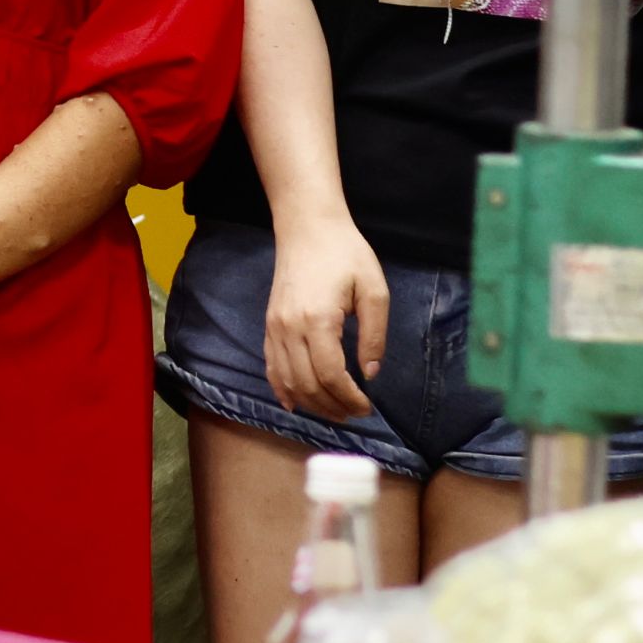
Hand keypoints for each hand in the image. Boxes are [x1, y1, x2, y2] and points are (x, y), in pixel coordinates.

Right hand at [264, 218, 388, 418]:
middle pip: (307, 382)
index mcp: (318, 319)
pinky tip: (294, 403)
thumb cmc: (346, 255)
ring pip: (287, 379)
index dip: (349, 398)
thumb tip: (370, 373)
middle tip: (355, 414)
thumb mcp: (374, 291)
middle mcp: (289, 327)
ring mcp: (274, 326)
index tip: (367, 408)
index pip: (331, 374)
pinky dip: (281, 388)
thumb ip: (374, 335)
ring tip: (333, 412)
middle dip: (332, 406)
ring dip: (310, 403)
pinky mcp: (269, 324)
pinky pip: (270, 365)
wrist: (307, 228)